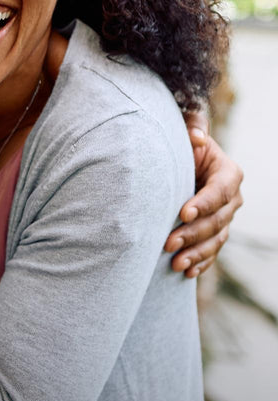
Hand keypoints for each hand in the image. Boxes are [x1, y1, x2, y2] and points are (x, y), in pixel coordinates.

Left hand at [165, 113, 243, 276]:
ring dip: (196, 254)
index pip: (220, 191)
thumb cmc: (182, 147)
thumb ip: (192, 127)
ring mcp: (225, 218)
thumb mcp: (188, 134)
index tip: (183, 213)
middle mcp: (231, 199)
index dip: (204, 203)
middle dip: (193, 234)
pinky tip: (187, 273)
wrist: (180, 165)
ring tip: (176, 264)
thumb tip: (195, 136)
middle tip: (168, 243)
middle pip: (218, 220)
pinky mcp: (215, 234)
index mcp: (228, 173)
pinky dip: (201, 263)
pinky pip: (212, 252)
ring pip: (216, 240)